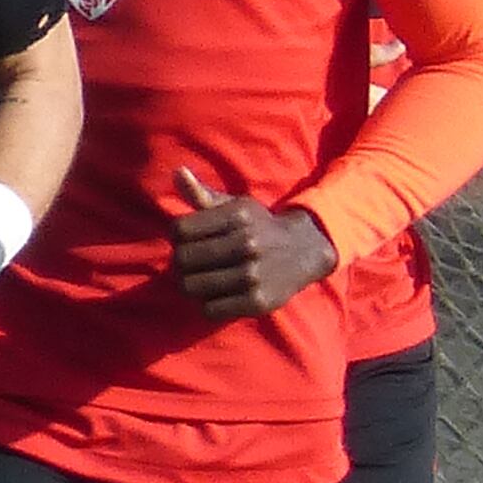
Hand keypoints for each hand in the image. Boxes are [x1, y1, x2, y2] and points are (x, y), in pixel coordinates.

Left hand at [167, 165, 337, 322]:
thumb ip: (203, 195)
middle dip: (181, 262)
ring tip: (201, 279)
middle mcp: (246, 244)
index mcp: (237, 217)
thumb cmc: (259, 226)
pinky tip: (217, 295)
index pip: (179, 230)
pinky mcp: (256, 302)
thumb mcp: (236, 206)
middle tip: (192, 263)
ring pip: (191, 286)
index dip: (177, 236)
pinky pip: (209, 310)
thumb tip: (178, 173)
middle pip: (182, 260)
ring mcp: (252, 275)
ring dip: (191, 284)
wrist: (305, 251)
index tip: (187, 239)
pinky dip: (207, 304)